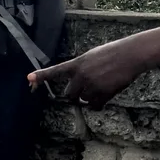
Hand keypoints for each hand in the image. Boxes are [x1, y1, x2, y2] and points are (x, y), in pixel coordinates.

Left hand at [29, 36, 149, 108]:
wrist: (130, 55)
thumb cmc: (113, 53)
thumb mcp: (92, 56)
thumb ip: (82, 69)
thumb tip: (79, 85)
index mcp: (78, 64)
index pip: (56, 71)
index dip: (42, 76)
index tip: (29, 79)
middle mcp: (81, 75)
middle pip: (69, 95)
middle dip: (75, 96)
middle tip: (83, 92)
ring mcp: (92, 85)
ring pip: (83, 101)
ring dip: (89, 98)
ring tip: (101, 87)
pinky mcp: (103, 94)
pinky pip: (95, 106)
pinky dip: (98, 104)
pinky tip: (105, 95)